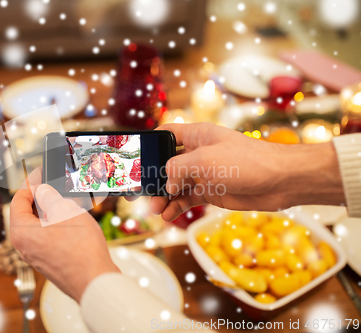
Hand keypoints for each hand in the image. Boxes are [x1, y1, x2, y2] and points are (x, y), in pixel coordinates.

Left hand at [10, 168, 119, 302]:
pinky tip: (74, 219)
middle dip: (43, 197)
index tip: (40, 172)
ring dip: (53, 211)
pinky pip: (50, 237)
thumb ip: (48, 196)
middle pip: (28, 213)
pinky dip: (59, 225)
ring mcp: (37, 256)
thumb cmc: (79, 248)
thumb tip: (42, 190)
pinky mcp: (51, 262)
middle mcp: (24, 246)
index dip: (30, 183)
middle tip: (56, 184)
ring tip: (69, 200)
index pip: (18, 200)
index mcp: (21, 232)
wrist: (94, 280)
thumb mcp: (64, 210)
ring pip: (41, 226)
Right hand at [151, 123, 344, 221]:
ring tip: (156, 210)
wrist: (281, 181)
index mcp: (196, 135)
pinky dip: (176, 207)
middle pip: (166, 164)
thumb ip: (177, 168)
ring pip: (175, 185)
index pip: (166, 134)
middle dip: (153, 179)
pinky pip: (187, 199)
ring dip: (164, 197)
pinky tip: (169, 216)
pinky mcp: (212, 191)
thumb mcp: (205, 160)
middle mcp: (198, 153)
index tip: (134, 159)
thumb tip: (166, 184)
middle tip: (142, 194)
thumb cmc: (247, 161)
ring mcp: (204, 173)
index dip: (150, 144)